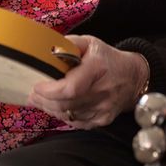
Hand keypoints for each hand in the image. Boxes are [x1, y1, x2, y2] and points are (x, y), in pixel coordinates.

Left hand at [28, 35, 147, 128]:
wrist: (133, 77)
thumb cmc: (106, 58)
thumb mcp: (89, 43)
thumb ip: (67, 44)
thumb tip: (45, 50)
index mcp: (97, 68)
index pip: (70, 88)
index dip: (49, 91)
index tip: (36, 86)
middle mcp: (102, 91)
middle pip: (65, 104)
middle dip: (43, 100)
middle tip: (32, 94)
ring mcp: (103, 109)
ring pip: (68, 115)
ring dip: (49, 108)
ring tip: (38, 99)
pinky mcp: (103, 120)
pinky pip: (75, 122)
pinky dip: (62, 115)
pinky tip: (55, 107)